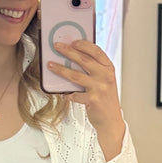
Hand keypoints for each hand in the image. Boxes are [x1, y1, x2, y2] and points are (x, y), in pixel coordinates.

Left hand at [48, 40, 124, 159]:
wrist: (111, 121)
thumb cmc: (106, 100)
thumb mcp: (105, 81)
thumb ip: (95, 70)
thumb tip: (75, 57)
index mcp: (109, 69)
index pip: (96, 51)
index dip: (84, 45)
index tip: (72, 41)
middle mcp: (105, 77)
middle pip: (83, 60)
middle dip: (68, 51)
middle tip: (56, 46)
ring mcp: (99, 88)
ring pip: (75, 75)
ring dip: (61, 69)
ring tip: (50, 65)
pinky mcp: (92, 100)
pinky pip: (74, 94)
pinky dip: (67, 94)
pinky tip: (63, 94)